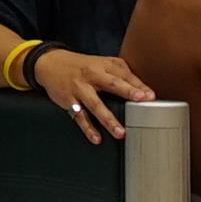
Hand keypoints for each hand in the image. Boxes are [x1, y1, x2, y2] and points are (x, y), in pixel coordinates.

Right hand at [29, 49, 155, 143]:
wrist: (51, 63)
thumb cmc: (81, 65)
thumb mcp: (100, 63)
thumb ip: (120, 73)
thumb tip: (141, 87)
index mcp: (102, 65)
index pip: (123, 74)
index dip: (137, 85)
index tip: (150, 95)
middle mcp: (91, 75)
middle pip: (111, 84)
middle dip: (127, 91)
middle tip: (140, 100)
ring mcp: (79, 88)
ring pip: (95, 105)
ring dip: (108, 119)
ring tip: (120, 132)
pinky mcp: (69, 101)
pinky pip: (80, 117)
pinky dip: (88, 128)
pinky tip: (97, 138)